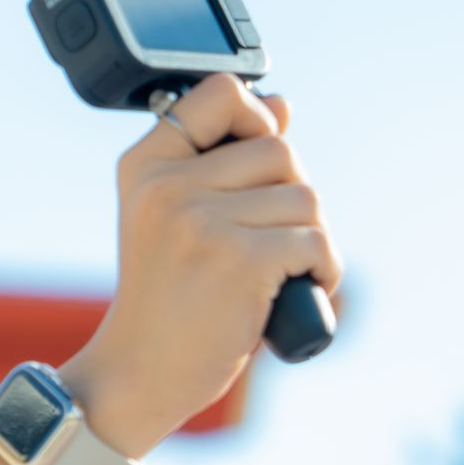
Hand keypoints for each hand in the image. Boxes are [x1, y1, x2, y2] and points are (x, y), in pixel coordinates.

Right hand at [58, 76, 340, 451]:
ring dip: (312, 237)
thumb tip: (282, 105)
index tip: (258, 161)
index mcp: (145, 164)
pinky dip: (324, 270)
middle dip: (292, 195)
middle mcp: (167, 185)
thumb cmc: (167, 298)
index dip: (257, 119)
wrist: (140, 372)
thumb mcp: (175, 217)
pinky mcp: (238, 259)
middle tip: (271, 241)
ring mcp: (200, 221)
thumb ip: (222, 160)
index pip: (220, 92)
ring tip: (284, 272)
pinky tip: (298, 291)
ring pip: (305, 197)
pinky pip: (315, 241)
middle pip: (279, 150)